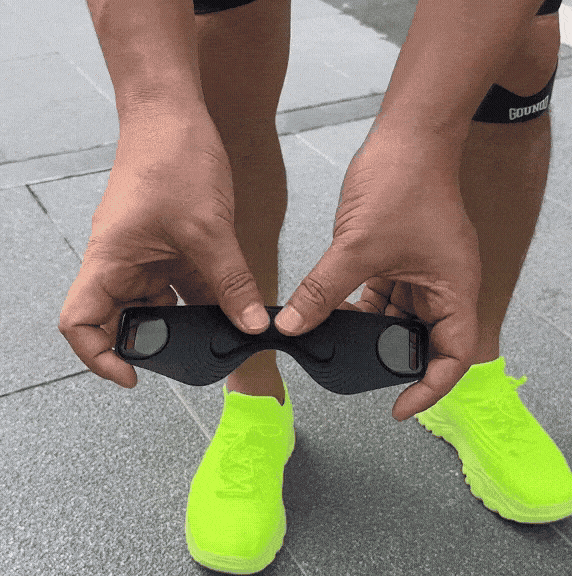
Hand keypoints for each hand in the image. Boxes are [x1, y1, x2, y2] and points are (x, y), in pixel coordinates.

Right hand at [58, 112, 269, 388]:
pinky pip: (178, 284)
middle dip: (153, 341)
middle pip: (121, 319)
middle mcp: (121, 263)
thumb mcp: (207, 230)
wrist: (173, 113)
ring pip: (156, 304)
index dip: (97, 357)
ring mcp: (143, 256)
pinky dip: (199, 299)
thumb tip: (250, 324)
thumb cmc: (171, 157)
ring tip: (217, 331)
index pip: (80, 322)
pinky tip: (226, 306)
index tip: (132, 375)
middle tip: (191, 356)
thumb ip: (231, 282)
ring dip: (184, 320)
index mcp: (110, 260)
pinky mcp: (165, 247)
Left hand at [274, 128, 480, 420]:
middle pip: (423, 341)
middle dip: (389, 356)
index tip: (400, 407)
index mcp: (453, 290)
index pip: (452, 356)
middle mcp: (442, 287)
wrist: (406, 135)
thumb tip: (292, 323)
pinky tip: (332, 310)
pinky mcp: (401, 260)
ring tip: (336, 339)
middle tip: (357, 369)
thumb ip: (323, 291)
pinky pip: (382, 296)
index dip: (430, 388)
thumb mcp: (357, 247)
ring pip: (396, 319)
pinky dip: (359, 306)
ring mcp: (422, 273)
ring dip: (368, 330)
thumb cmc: (404, 181)